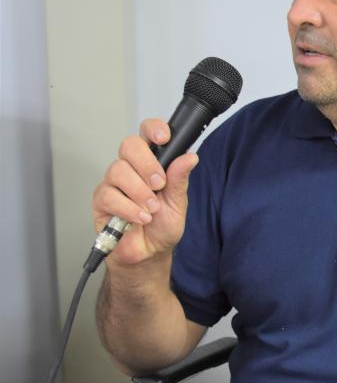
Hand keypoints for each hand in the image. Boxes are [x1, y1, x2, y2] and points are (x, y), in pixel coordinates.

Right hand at [91, 118, 198, 267]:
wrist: (149, 253)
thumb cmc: (162, 227)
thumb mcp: (177, 203)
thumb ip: (180, 180)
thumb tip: (189, 157)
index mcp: (152, 163)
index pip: (147, 134)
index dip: (153, 129)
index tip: (164, 138)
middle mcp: (131, 168)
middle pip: (129, 145)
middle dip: (146, 163)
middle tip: (159, 184)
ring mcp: (113, 183)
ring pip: (118, 170)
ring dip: (139, 192)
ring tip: (151, 209)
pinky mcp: (101, 201)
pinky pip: (109, 195)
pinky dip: (128, 208)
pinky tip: (140, 218)